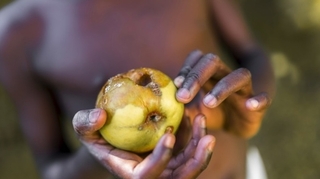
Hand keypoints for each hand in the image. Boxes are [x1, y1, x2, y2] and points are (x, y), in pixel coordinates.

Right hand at [72, 108, 214, 178]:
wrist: (113, 141)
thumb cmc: (99, 137)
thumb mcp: (84, 130)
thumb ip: (85, 124)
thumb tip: (100, 115)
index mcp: (131, 175)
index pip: (148, 176)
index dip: (160, 158)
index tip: (169, 134)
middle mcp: (152, 177)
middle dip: (196, 162)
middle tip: (208, 138)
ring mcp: (165, 171)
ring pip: (190, 168)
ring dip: (201, 149)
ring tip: (204, 122)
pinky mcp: (173, 161)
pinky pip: (190, 155)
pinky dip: (197, 139)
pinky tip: (197, 119)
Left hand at [174, 50, 271, 137]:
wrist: (236, 126)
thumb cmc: (212, 113)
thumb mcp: (193, 109)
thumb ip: (182, 105)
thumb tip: (161, 105)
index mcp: (209, 75)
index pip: (197, 59)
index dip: (187, 69)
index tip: (175, 86)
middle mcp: (226, 77)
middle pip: (214, 62)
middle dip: (196, 77)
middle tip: (183, 96)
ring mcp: (244, 90)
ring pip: (239, 76)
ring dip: (222, 87)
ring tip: (208, 102)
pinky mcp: (258, 104)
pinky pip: (264, 97)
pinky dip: (259, 100)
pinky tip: (250, 105)